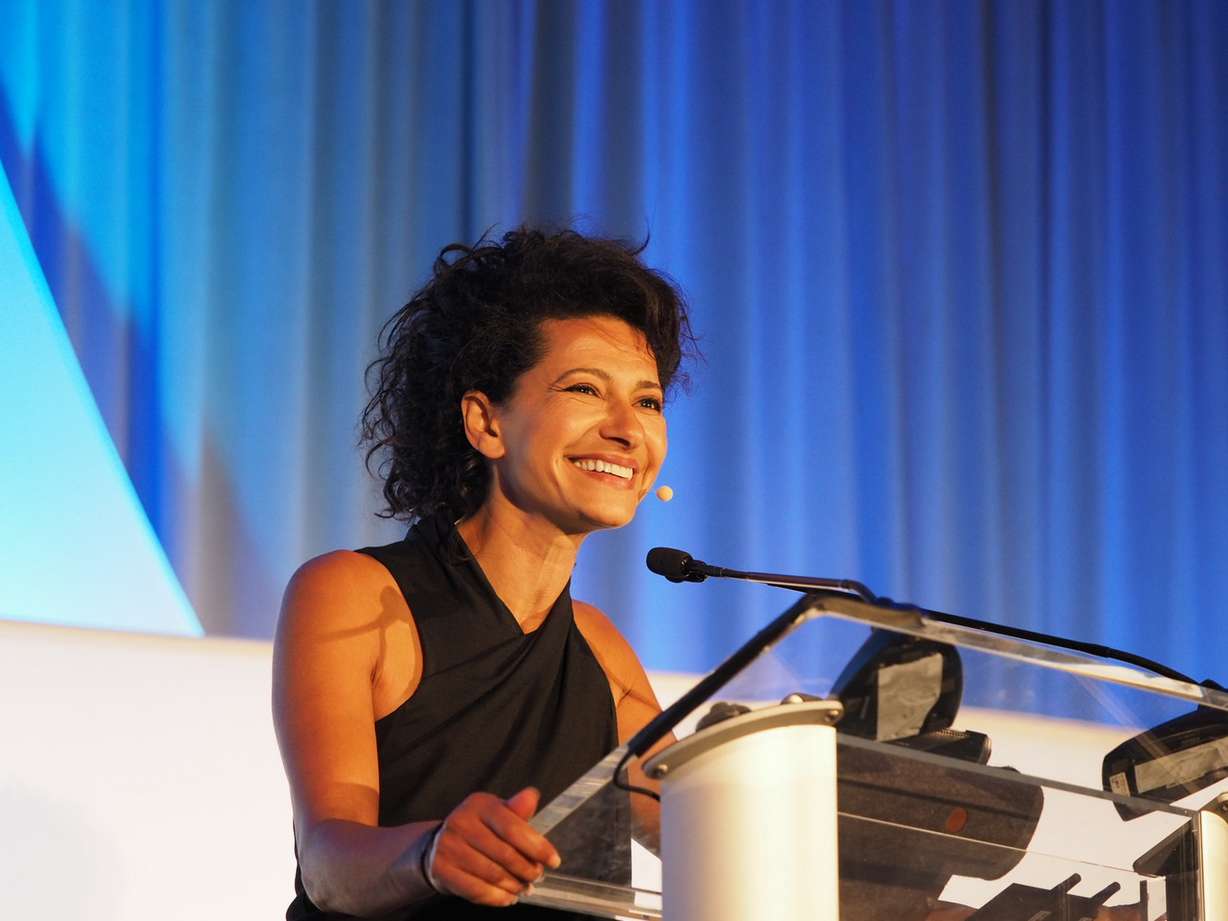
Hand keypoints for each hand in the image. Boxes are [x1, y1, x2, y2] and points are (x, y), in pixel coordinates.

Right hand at [424, 787, 561, 906]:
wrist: (437, 845)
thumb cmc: (477, 828)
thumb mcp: (497, 813)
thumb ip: (517, 810)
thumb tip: (531, 796)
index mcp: (480, 804)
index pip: (513, 828)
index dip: (537, 847)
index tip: (553, 860)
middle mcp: (461, 822)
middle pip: (505, 854)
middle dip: (528, 869)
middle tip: (538, 876)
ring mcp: (449, 847)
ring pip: (493, 875)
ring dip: (515, 885)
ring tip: (525, 887)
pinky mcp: (442, 870)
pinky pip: (477, 890)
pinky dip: (498, 897)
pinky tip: (508, 896)